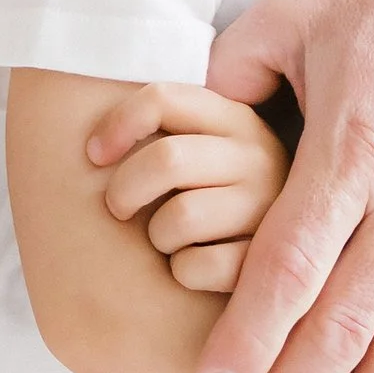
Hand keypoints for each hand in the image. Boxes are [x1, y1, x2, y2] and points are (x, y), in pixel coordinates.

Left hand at [84, 83, 288, 292]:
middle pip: (166, 160)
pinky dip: (183, 273)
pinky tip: (196, 266)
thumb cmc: (212, 201)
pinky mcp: (270, 260)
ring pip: (179, 218)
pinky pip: (198, 267)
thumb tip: (95, 142)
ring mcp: (269, 209)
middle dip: (125, 191)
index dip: (116, 126)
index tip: (94, 156)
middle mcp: (260, 156)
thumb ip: (168, 131)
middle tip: (119, 209)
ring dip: (158, 237)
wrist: (279, 263)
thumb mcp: (202, 151)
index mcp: (235, 119)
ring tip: (171, 240)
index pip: (162, 100)